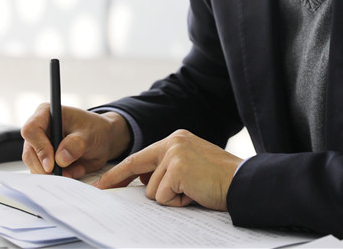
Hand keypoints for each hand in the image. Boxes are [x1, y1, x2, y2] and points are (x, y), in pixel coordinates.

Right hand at [21, 104, 129, 178]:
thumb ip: (76, 144)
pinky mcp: (44, 161)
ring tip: (76, 169)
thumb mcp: (90, 134)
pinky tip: (74, 171)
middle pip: (29, 152)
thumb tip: (60, 159)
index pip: (31, 130)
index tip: (52, 164)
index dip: (39, 148)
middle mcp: (39, 130)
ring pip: (34, 166)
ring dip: (53, 174)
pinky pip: (43, 174)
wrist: (103, 141)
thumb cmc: (96, 130)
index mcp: (46, 114)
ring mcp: (40, 147)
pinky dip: (59, 177)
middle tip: (62, 175)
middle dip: (44, 168)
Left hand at [95, 129, 240, 210]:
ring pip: (152, 190)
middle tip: (100, 189)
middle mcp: (173, 142)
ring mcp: (174, 154)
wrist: (243, 182)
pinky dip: (177, 203)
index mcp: (176, 139)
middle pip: (137, 166)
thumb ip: (169, 169)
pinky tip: (194, 194)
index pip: (142, 156)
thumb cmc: (219, 180)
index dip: (122, 171)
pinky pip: (163, 196)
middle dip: (117, 180)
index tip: (105, 182)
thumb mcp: (190, 167)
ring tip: (192, 193)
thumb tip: (144, 183)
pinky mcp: (177, 169)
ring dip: (170, 199)